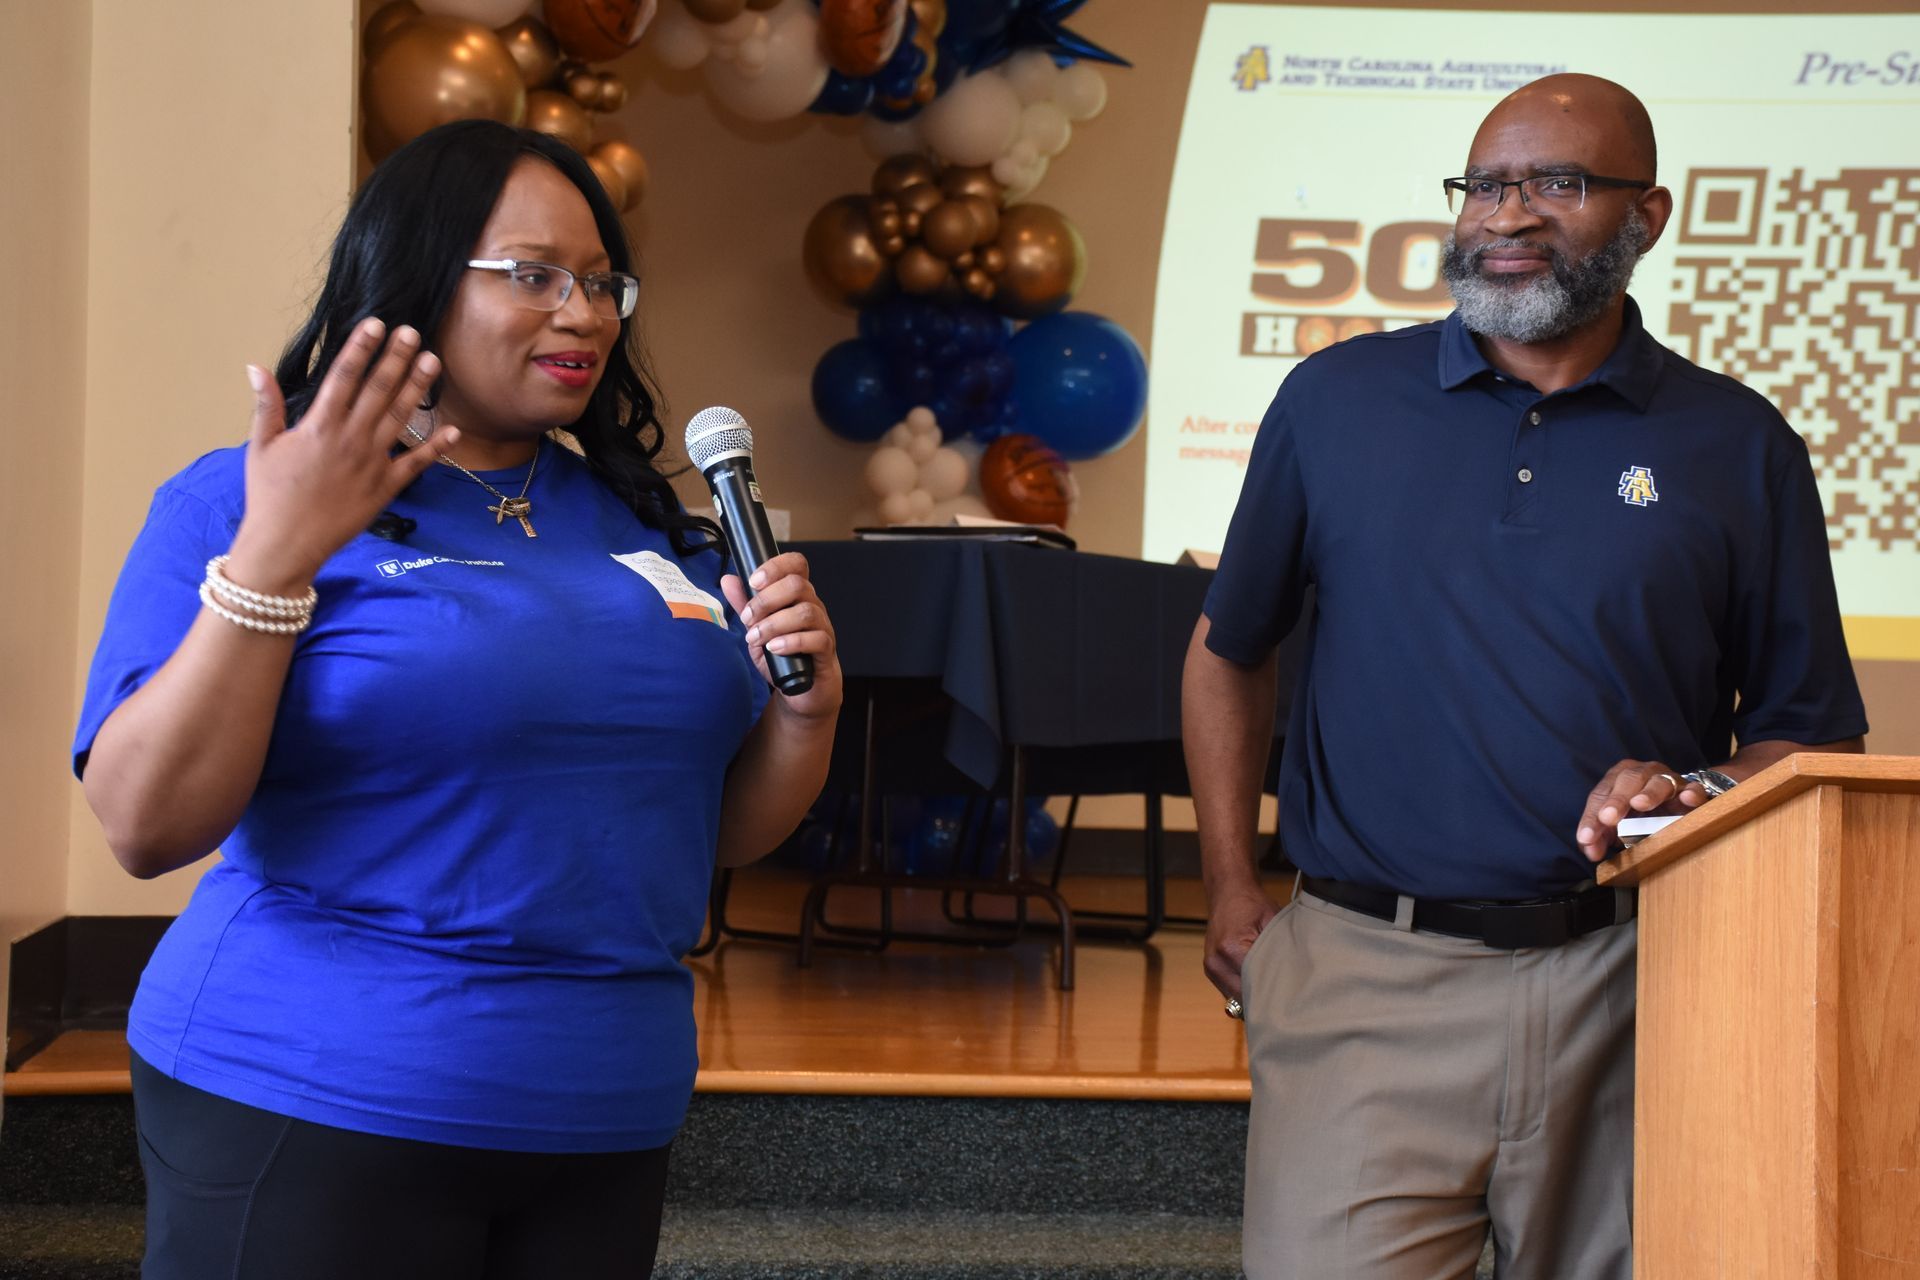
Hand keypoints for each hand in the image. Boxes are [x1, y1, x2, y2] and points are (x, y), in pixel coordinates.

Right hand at [226, 318, 456, 591]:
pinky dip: (436, 447)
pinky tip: (454, 429)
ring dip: (418, 388)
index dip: (361, 347)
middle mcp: (349, 439)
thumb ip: (266, 405)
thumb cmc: (270, 495)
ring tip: (433, 362)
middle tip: (413, 332)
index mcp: (318, 425)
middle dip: (396, 358)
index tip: (376, 324)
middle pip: (378, 389)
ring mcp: (371, 462)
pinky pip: (416, 463)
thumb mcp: (261, 446)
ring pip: (400, 417)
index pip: (344, 376)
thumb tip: (255, 367)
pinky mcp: (385, 487)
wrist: (286, 543)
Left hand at [721, 551, 843, 722]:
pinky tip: (775, 648)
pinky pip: (817, 639)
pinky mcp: (827, 651)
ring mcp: (823, 627)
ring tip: (756, 638)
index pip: (797, 564)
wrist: (802, 690)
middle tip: (748, 618)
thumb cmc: (782, 656)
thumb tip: (728, 579)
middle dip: (766, 600)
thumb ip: (745, 605)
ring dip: (774, 623)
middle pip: (798, 585)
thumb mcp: (757, 629)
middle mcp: (813, 606)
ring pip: (806, 612)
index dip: (776, 566)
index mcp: (797, 596)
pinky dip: (792, 642)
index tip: (753, 581)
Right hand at [1203, 881, 1280, 1001]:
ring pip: (1235, 998)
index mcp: (1231, 949)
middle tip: (1285, 1003)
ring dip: (1252, 997)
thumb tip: (1294, 979)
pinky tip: (1258, 982)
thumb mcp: (1273, 922)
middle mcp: (1216, 961)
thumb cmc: (1253, 904)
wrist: (1228, 891)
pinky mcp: (1210, 969)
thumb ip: (1280, 950)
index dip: (1274, 995)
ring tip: (1271, 990)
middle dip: (1264, 1000)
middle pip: (1244, 998)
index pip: (1255, 987)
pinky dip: (1244, 990)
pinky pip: (1229, 991)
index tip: (1290, 1000)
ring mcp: (1210, 967)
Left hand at [1575, 759, 1708, 860]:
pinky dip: (1691, 793)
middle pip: (1628, 781)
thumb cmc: (1640, 811)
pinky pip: (1694, 789)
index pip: (1601, 795)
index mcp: (1619, 777)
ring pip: (1660, 781)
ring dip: (1649, 793)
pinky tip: (1687, 799)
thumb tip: (1591, 852)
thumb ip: (1601, 836)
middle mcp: (1643, 773)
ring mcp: (1669, 780)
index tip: (1586, 838)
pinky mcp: (1692, 791)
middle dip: (1616, 800)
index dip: (1591, 817)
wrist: (1677, 800)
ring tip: (1640, 804)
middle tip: (1608, 818)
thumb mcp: (1616, 823)